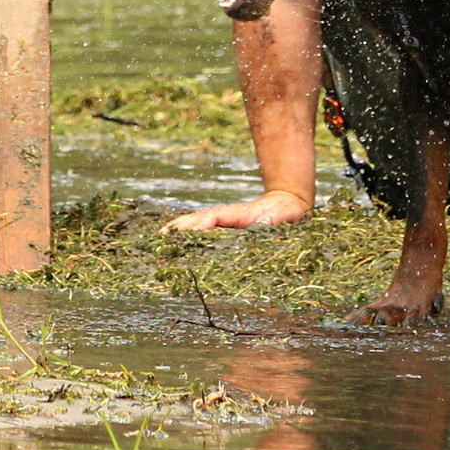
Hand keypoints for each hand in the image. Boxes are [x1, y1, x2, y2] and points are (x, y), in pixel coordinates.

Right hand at [163, 189, 312, 231]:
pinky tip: (174, 245)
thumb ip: (271, 221)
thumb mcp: (281, 217)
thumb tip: (262, 224)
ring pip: (196, 226)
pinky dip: (187, 236)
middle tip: (159, 240)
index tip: (182, 233)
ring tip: (159, 243)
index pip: (212, 217)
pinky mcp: (225, 231)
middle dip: (179, 229)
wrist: (289, 203)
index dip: (197, 225)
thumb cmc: (286, 213)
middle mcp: (225, 217)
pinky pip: (202, 233)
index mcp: (237, 214)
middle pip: (197, 221)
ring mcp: (224, 223)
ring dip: (179, 233)